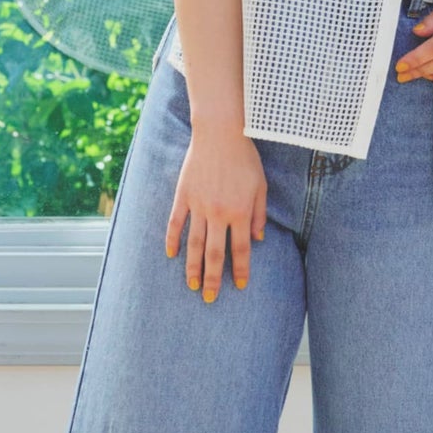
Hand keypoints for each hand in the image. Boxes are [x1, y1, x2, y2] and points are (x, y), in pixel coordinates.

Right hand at [165, 129, 267, 299]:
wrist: (220, 133)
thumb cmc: (245, 159)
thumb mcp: (261, 187)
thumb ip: (259, 215)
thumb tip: (258, 240)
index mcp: (240, 213)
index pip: (240, 250)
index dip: (239, 271)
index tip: (238, 286)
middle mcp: (218, 214)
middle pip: (213, 254)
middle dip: (212, 279)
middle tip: (209, 298)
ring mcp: (198, 206)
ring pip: (193, 244)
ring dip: (192, 268)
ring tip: (191, 285)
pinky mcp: (183, 196)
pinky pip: (176, 223)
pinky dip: (172, 240)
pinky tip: (171, 255)